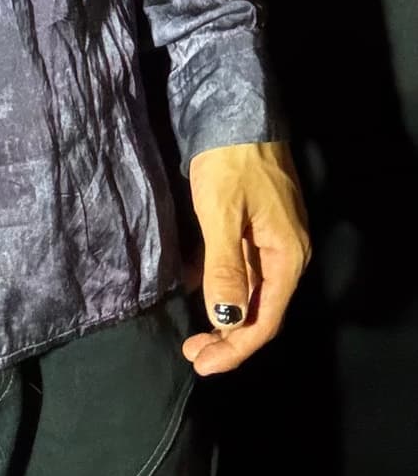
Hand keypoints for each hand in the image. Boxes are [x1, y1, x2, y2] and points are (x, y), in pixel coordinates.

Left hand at [181, 139, 311, 375]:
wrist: (234, 111)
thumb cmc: (230, 161)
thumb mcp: (222, 214)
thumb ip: (225, 268)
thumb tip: (227, 322)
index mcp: (286, 255)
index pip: (265, 319)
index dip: (235, 348)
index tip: (202, 364)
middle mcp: (283, 252)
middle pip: (258, 309)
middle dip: (227, 336)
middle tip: (192, 353)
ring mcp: (267, 237)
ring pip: (246, 289)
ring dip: (220, 313)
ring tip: (191, 333)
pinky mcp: (250, 223)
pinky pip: (236, 264)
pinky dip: (215, 281)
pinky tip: (189, 285)